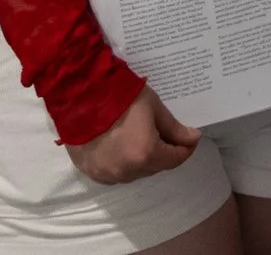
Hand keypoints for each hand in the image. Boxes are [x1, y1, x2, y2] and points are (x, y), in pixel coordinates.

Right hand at [65, 84, 201, 183]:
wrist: (78, 96)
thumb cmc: (120, 96)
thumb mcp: (153, 108)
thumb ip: (174, 128)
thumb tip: (192, 138)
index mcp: (146, 154)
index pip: (175, 159)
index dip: (186, 148)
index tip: (190, 137)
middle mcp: (127, 171)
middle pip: (156, 167)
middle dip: (164, 152)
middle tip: (166, 134)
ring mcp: (107, 174)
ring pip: (135, 172)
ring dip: (143, 159)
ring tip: (142, 137)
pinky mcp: (92, 172)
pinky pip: (115, 174)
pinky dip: (124, 164)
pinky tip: (123, 147)